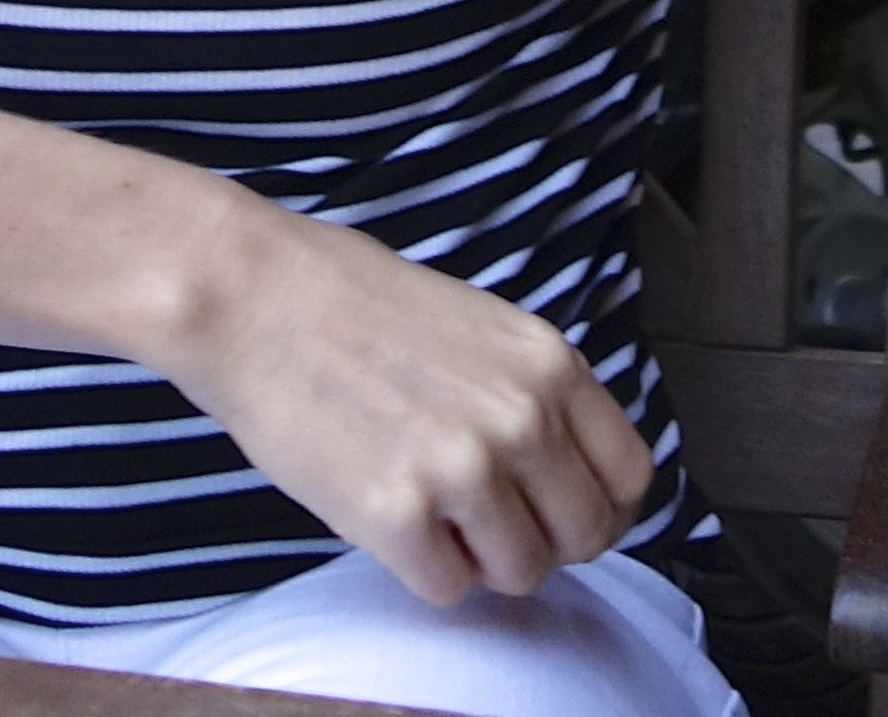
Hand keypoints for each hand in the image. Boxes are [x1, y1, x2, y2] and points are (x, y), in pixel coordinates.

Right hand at [158, 190, 652, 605]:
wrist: (256, 297)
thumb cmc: (359, 307)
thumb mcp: (484, 330)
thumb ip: (537, 397)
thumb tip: (569, 477)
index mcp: (551, 365)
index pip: (630, 478)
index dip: (599, 507)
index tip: (562, 513)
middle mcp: (522, 419)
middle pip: (586, 536)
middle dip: (541, 539)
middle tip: (488, 520)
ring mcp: (463, 470)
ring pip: (521, 574)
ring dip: (481, 558)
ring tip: (431, 509)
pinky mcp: (398, 517)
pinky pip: (448, 590)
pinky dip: (423, 568)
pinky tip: (389, 514)